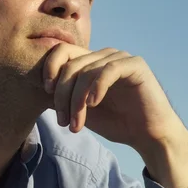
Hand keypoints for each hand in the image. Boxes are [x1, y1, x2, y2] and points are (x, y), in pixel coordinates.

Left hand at [43, 44, 181, 150]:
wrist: (148, 136)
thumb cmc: (117, 123)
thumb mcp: (81, 112)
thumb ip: (64, 98)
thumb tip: (39, 91)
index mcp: (91, 63)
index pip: (62, 51)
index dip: (49, 68)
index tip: (45, 92)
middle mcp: (104, 56)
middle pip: (71, 64)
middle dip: (62, 95)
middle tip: (64, 122)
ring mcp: (120, 59)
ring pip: (86, 71)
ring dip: (77, 101)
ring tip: (77, 124)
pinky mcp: (135, 66)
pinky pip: (108, 70)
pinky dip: (97, 88)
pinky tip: (94, 105)